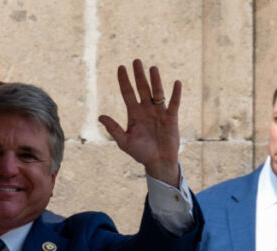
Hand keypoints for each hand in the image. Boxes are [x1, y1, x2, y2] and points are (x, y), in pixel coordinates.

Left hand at [98, 59, 182, 186]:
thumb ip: (113, 129)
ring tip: (152, 68)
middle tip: (136, 61)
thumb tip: (100, 116)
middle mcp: (146, 109)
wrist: (158, 162)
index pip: (127, 93)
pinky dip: (175, 94)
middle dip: (139, 75)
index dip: (124, 81)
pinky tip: (176, 83)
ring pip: (157, 92)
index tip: (120, 67)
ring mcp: (159, 112)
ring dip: (155, 81)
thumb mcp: (124, 141)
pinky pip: (173, 103)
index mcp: (134, 113)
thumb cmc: (141, 153)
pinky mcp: (171, 118)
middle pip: (142, 88)